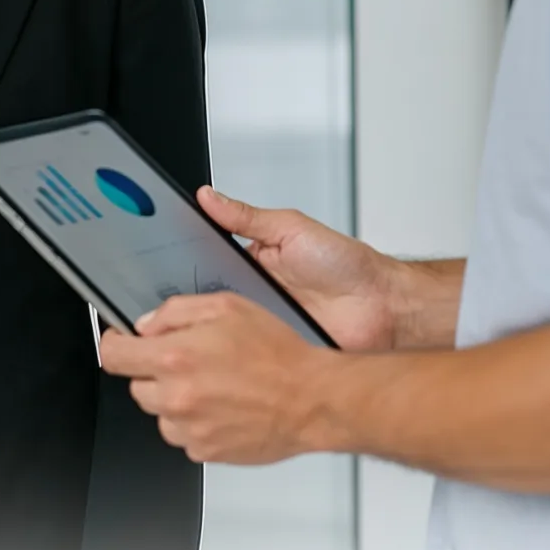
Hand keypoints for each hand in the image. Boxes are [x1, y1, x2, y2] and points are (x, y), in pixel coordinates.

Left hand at [99, 292, 334, 463]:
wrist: (313, 400)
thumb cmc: (279, 355)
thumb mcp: (226, 307)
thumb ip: (175, 312)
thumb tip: (146, 325)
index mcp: (174, 358)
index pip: (112, 356)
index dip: (115, 344)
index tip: (123, 342)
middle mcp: (176, 397)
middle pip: (135, 386)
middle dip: (154, 372)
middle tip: (188, 363)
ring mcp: (189, 429)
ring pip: (160, 413)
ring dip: (175, 400)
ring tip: (213, 386)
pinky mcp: (205, 452)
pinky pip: (184, 436)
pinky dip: (196, 423)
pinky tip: (223, 407)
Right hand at [196, 185, 399, 351]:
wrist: (384, 306)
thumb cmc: (346, 265)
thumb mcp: (291, 229)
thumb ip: (247, 216)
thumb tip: (209, 195)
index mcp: (253, 261)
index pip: (206, 263)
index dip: (186, 264)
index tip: (165, 262)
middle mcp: (254, 293)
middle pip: (209, 299)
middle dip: (195, 300)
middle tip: (184, 298)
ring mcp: (264, 323)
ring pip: (224, 329)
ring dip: (218, 327)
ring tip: (208, 322)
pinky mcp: (276, 349)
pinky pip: (249, 354)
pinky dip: (242, 351)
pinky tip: (234, 346)